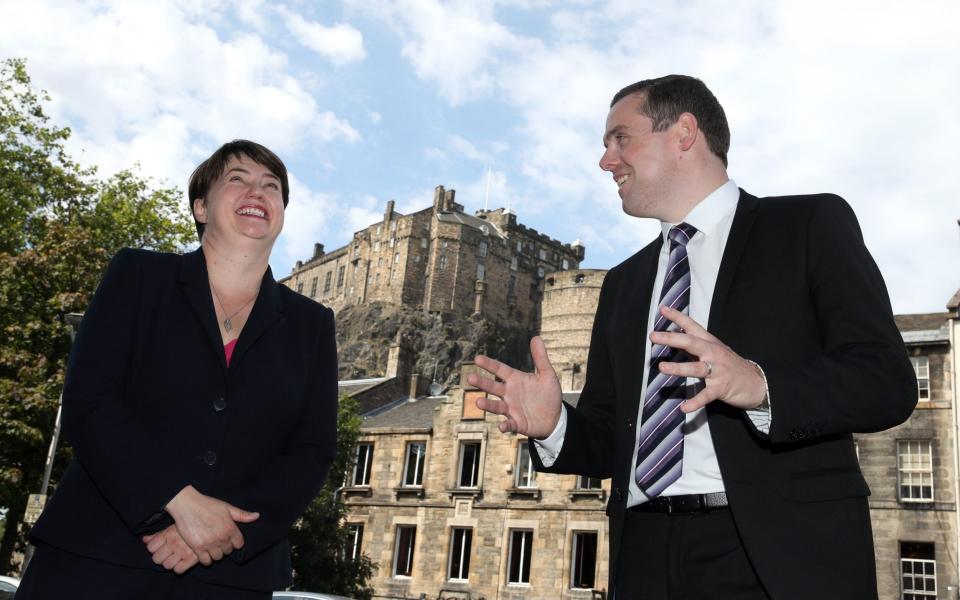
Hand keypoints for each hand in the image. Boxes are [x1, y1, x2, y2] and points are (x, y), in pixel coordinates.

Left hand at [143, 524, 198, 573]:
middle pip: (156, 559)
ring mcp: (182, 551)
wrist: (211, 522)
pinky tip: (183, 562)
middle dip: (160, 557)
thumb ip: (157, 534)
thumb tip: (144, 540)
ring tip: (176, 558)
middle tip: (168, 554)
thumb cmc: (191, 523)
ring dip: (170, 563)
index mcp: (168, 534)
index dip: (154, 548)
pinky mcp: (192, 558)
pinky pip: (178, 570)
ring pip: (167, 565)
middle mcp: (174, 543)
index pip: (151, 548)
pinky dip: (179, 568)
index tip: (160, 547)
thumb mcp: (173, 526)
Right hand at [165, 485, 258, 565]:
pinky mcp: (197, 548)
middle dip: (225, 547)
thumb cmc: (207, 505)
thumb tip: (257, 516)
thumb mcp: (227, 507)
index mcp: (230, 528)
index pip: (239, 544)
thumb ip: (242, 515)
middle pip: (228, 551)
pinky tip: (205, 553)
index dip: (235, 542)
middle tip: (219, 541)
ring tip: (212, 547)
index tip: (230, 539)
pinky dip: (206, 559)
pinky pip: (206, 561)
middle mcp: (221, 537)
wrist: (187, 505)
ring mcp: (209, 543)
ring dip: (216, 553)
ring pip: (218, 557)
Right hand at [467, 336, 561, 438]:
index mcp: (515, 379)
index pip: (499, 370)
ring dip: (488, 405)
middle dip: (482, 383)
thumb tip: (536, 337)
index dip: (489, 364)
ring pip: (497, 406)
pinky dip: (505, 426)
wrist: (555, 417)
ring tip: (478, 402)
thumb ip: (540, 358)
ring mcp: (511, 409)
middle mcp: (509, 393)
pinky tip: (501, 426)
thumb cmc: (548, 394)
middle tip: (470, 377)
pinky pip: (509, 424)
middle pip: (493, 387)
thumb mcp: (547, 375)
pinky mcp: (517, 423)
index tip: (477, 358)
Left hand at [650, 306, 766, 413]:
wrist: (756, 383)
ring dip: (679, 368)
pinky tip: (684, 407)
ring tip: (662, 367)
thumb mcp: (714, 350)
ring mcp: (718, 371)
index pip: (692, 326)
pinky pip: (706, 395)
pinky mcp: (721, 388)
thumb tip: (676, 331)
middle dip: (672, 339)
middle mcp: (714, 354)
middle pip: (692, 343)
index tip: (663, 309)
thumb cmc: (730, 365)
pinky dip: (695, 402)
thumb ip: (696, 342)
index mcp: (711, 343)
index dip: (678, 317)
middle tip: (653, 336)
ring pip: (697, 368)